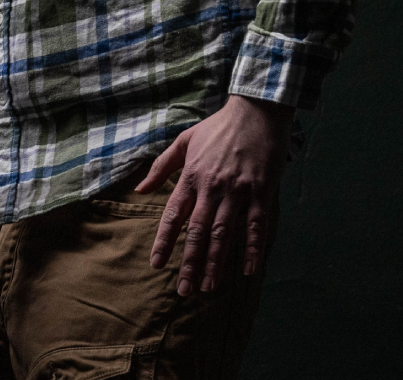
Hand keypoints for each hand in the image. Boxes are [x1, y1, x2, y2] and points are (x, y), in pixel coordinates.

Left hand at [138, 94, 292, 294]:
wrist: (255, 112)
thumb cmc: (218, 127)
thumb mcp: (183, 141)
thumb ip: (162, 167)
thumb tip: (140, 189)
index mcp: (191, 176)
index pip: (173, 215)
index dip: (164, 241)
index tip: (157, 264)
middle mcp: (212, 188)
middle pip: (197, 232)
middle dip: (189, 262)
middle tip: (184, 290)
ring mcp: (238, 192)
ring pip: (224, 234)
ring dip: (216, 262)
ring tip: (208, 286)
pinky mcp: (262, 193)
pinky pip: (257, 226)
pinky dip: (252, 249)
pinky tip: (247, 270)